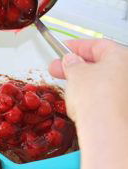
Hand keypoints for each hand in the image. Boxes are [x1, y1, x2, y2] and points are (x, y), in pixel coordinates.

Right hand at [49, 39, 127, 168]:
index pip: (96, 45)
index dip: (76, 46)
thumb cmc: (96, 98)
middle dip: (75, 65)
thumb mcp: (75, 73)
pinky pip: (103, 95)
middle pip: (99, 63)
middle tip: (58, 68)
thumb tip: (70, 60)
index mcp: (121, 56)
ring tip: (66, 85)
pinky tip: (78, 99)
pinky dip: (90, 94)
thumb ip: (71, 63)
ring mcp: (125, 91)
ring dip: (81, 80)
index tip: (64, 48)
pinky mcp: (121, 107)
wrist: (104, 128)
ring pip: (101, 80)